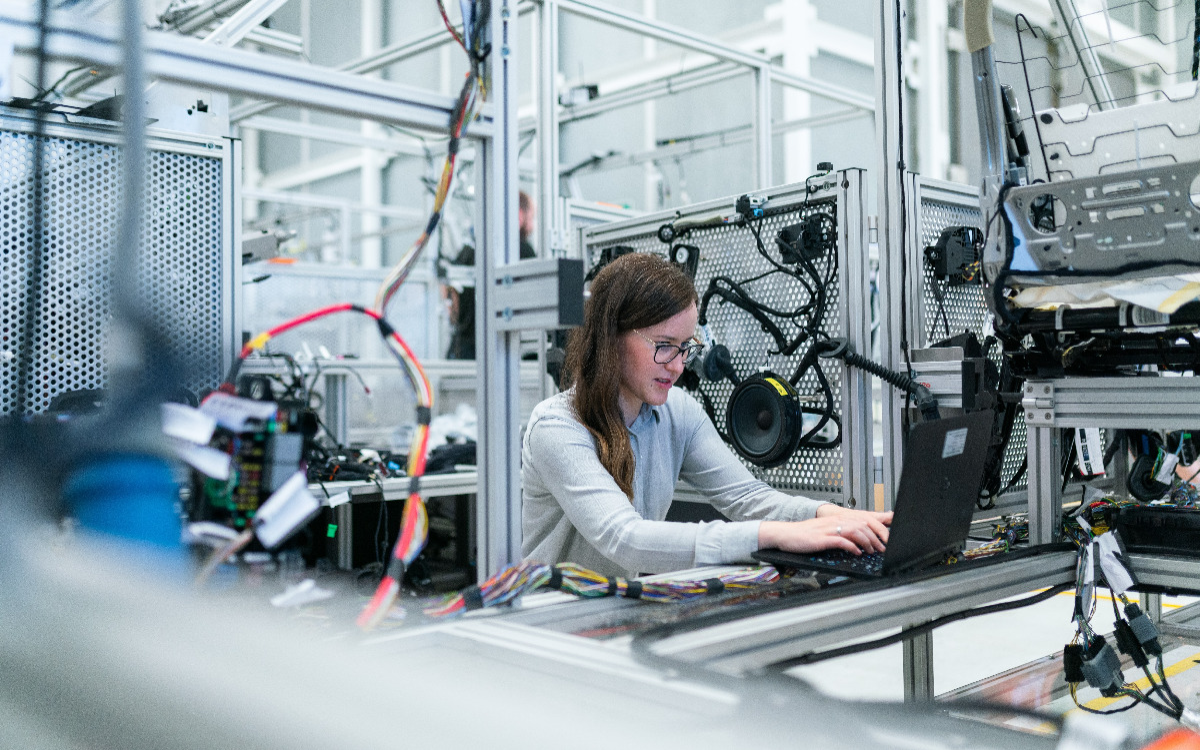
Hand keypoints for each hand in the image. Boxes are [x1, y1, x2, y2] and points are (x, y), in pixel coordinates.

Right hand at [759, 506, 891, 555]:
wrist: (785, 534)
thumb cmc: (804, 534)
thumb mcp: (825, 530)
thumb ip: (841, 532)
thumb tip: (857, 540)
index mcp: (837, 518)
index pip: (863, 519)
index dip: (877, 528)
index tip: (885, 539)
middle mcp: (834, 521)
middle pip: (862, 524)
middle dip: (876, 537)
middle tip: (882, 548)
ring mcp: (828, 529)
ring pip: (855, 531)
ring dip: (867, 542)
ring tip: (872, 551)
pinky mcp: (822, 539)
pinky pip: (841, 541)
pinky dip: (852, 547)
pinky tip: (857, 552)